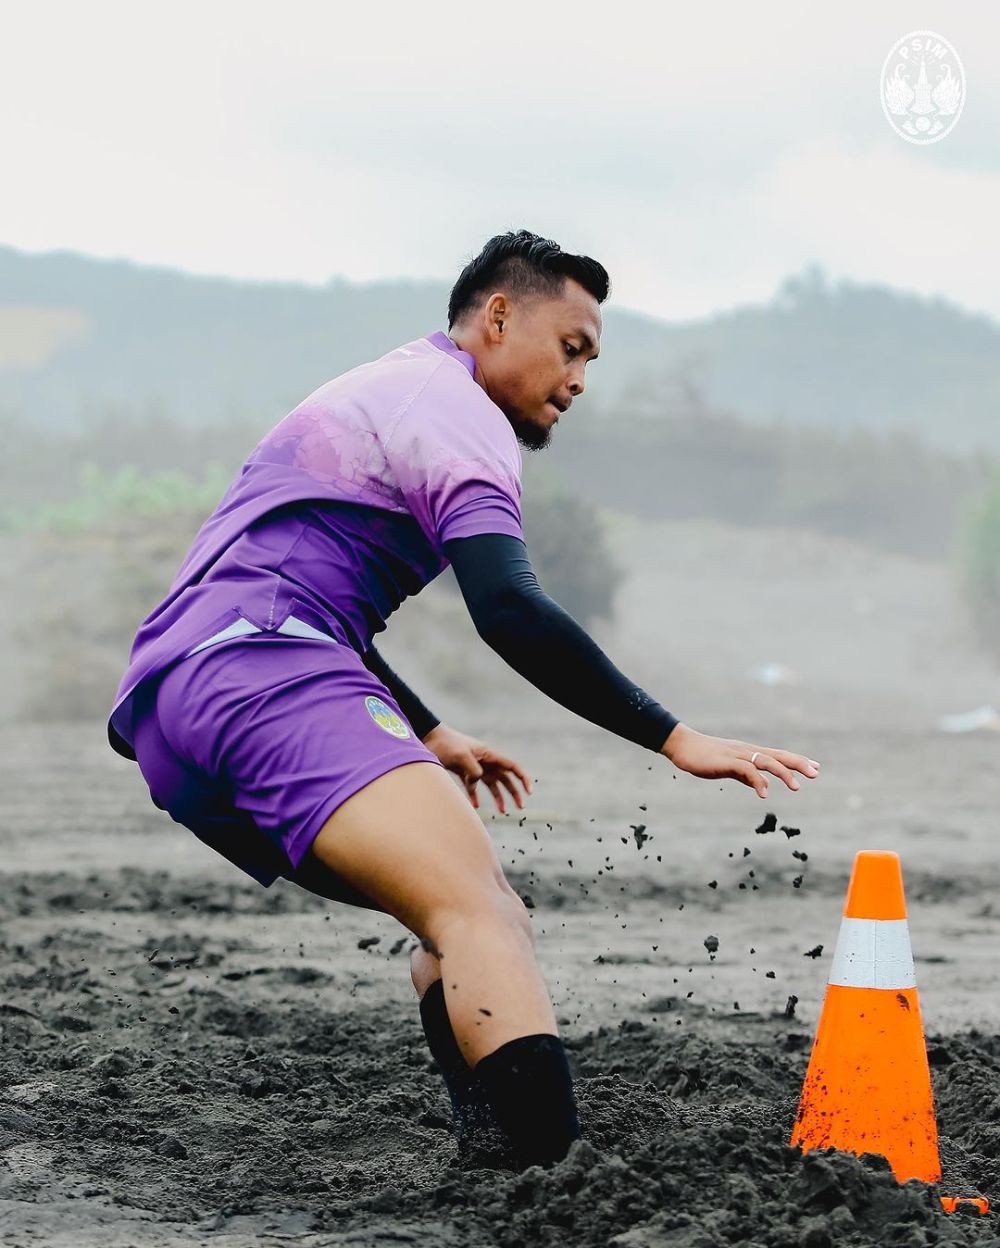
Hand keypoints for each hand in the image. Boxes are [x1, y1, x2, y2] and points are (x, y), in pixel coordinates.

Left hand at [422, 724, 532, 813]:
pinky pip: (473, 786)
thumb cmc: (445, 744)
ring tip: (503, 811)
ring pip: (491, 784)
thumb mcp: (461, 756)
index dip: (523, 778)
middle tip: (520, 807)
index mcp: (488, 754)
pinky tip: (475, 806)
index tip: (529, 791)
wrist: (427, 738)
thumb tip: (480, 780)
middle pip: (505, 778)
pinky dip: (475, 796)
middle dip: (514, 792)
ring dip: (498, 797)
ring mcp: (474, 767)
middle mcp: (485, 761)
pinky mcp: (463, 772)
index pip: (512, 766)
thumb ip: (473, 769)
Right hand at [660, 723, 819, 798]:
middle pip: (779, 755)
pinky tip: (764, 794)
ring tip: (796, 787)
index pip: (779, 755)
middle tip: (816, 773)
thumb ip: (745, 776)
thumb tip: (761, 785)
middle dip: (799, 763)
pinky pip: (747, 770)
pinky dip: (758, 781)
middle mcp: (748, 751)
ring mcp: (738, 754)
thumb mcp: (728, 768)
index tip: (815, 768)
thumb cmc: (704, 756)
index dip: (797, 761)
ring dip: (784, 773)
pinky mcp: (727, 761)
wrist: (682, 746)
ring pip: (767, 761)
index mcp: (749, 753)